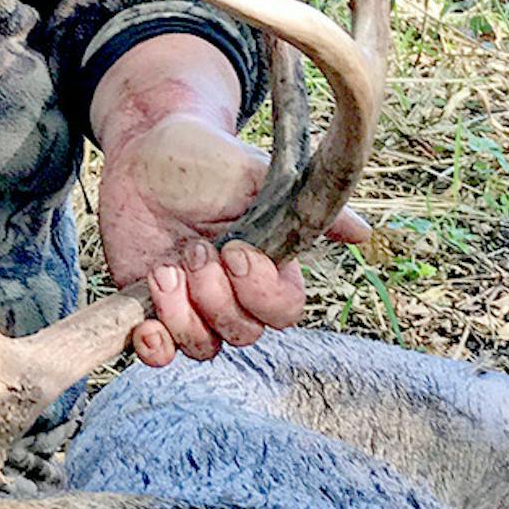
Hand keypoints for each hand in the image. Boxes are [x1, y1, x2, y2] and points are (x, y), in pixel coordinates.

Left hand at [96, 107, 369, 369]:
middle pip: (243, 334)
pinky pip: (159, 353)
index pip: (284, 310)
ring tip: (164, 270)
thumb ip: (305, 207)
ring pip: (203, 347)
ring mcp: (191, 307)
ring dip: (181, 316)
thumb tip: (364, 234)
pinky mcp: (151, 311)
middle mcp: (233, 295)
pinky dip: (154, 348)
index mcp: (266, 268)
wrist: (145, 154)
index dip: (259, 290)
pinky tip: (144, 325)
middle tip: (193, 250)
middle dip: (216, 297)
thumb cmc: (207, 162)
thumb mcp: (257, 175)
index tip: (234, 249)